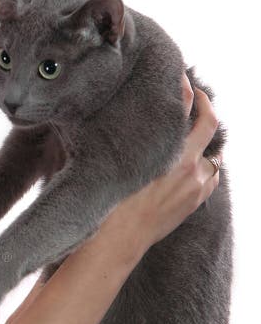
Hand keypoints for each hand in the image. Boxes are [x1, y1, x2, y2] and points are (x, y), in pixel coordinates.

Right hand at [103, 72, 221, 252]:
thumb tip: (148, 117)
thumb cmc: (112, 204)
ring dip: (204, 144)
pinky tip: (190, 166)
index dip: (194, 93)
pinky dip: (204, 167)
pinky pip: (210, 178)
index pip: (196, 114)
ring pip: (212, 157)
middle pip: (210, 130)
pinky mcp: (193, 204)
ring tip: (187, 137)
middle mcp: (193, 172)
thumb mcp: (124, 163)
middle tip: (193, 100)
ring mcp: (196, 190)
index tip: (185, 81)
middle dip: (203, 110)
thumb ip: (143, 138)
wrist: (117, 242)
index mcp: (176, 159)